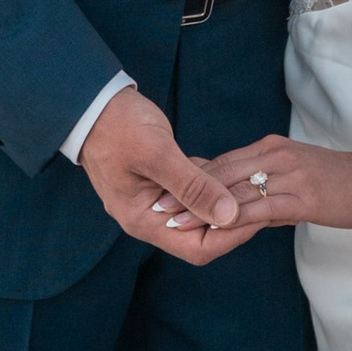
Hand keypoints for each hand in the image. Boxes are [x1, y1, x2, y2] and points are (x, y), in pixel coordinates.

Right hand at [79, 88, 261, 264]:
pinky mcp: (161, 181)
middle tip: (260, 197)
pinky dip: (212, 184)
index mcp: (143, 219)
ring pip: (200, 212)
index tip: (256, 214)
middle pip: (201, 235)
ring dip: (224, 201)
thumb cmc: (117, 126)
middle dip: (232, 220)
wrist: (92, 102)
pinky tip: (232, 172)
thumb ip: (193, 186)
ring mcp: (155, 199)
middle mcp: (149, 217)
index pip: (197, 248)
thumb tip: (230, 214)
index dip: (230, 236)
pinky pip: (193, 192)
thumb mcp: (156, 153)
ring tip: (253, 185)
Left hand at [175, 135, 351, 231]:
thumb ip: (268, 191)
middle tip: (155, 207)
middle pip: (220, 173)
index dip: (190, 178)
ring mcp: (288, 174)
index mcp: (270, 150)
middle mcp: (274, 156)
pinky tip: (215, 228)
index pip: (221, 162)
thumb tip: (242, 210)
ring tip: (173, 222)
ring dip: (200, 207)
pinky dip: (234, 217)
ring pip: (235, 190)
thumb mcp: (297, 178)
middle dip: (185, 191)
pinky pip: (261, 208)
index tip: (163, 191)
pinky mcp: (302, 196)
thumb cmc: (340, 184)